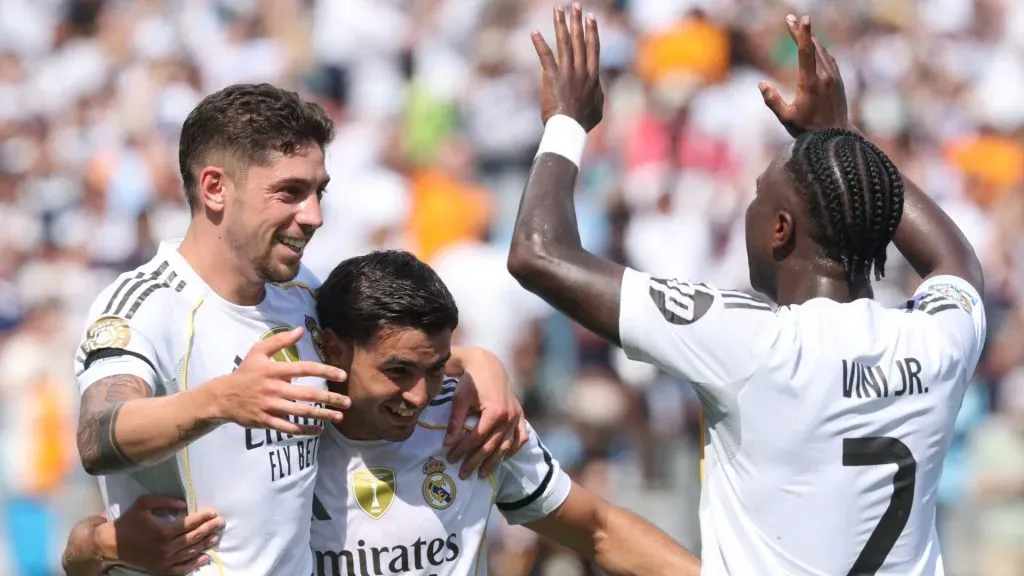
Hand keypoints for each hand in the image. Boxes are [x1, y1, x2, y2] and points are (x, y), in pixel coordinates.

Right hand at [102, 495, 224, 574]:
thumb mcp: (143, 503)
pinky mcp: (160, 570)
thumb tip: (184, 504)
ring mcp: (164, 560)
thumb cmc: (129, 522)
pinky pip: (181, 569)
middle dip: (209, 529)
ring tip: (216, 537)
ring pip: (190, 552)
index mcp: (163, 530)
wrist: (112, 545)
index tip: (214, 512)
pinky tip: (204, 557)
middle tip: (221, 523)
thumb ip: (164, 500)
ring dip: (205, 544)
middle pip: (194, 537)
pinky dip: (194, 564)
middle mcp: (166, 547)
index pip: (190, 523)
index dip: (204, 517)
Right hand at [209, 327, 349, 434]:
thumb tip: (300, 330)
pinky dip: (304, 430)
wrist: (223, 397)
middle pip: (307, 394)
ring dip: (322, 415)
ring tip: (339, 417)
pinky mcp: (266, 421)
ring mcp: (270, 406)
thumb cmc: (245, 372)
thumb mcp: (258, 351)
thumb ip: (279, 340)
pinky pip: (289, 427)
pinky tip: (319, 430)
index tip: (342, 375)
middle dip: (330, 399)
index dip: (325, 371)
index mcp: (274, 370)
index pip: (305, 369)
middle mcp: (274, 388)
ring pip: (301, 412)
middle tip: (347, 402)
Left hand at [443, 348, 528, 478]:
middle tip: (463, 473)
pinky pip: (521, 436)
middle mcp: (509, 417)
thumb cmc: (471, 381)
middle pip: (491, 446)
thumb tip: (447, 443)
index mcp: (495, 412)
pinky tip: (504, 457)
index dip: (462, 450)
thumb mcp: (460, 400)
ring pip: (506, 445)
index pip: (476, 438)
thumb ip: (455, 422)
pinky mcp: (520, 414)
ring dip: (494, 461)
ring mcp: (516, 416)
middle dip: (475, 461)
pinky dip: (514, 448)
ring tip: (482, 473)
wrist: (487, 364)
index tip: (450, 458)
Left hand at [531, 3, 603, 131]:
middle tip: (575, 6)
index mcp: (593, 76)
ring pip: (564, 43)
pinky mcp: (553, 78)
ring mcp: (568, 73)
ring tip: (558, 9)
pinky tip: (535, 31)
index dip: (592, 31)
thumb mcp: (597, 107)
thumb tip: (597, 88)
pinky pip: (546, 57)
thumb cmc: (582, 123)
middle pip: (579, 40)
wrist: (570, 130)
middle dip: (577, 21)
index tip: (591, 17)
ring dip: (561, 24)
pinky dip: (540, 43)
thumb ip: (597, 94)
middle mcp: (582, 71)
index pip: (593, 48)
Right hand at [759, 14, 849, 137]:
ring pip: (822, 51)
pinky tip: (815, 48)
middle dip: (802, 32)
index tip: (801, 18)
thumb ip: (773, 101)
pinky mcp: (839, 81)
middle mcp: (825, 76)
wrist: (837, 137)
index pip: (806, 52)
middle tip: (790, 18)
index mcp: (811, 83)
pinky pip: (829, 59)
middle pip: (813, 47)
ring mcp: (834, 78)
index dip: (802, 34)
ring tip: (800, 30)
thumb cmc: (809, 130)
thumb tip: (761, 84)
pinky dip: (820, 50)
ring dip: (811, 39)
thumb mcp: (786, 119)